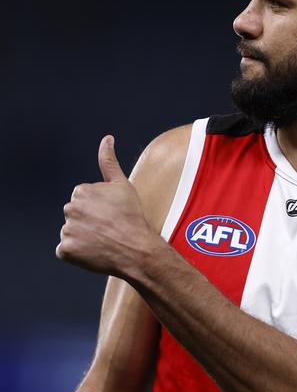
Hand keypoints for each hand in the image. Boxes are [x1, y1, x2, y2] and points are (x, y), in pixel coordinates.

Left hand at [56, 135, 157, 277]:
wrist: (136, 247)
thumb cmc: (132, 216)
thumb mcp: (123, 185)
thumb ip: (109, 161)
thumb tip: (107, 138)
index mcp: (81, 191)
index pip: (84, 199)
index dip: (99, 207)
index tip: (112, 213)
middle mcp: (70, 208)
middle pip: (76, 215)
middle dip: (89, 221)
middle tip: (109, 227)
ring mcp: (67, 230)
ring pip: (72, 232)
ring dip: (84, 237)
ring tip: (104, 240)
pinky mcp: (65, 250)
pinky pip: (67, 250)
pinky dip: (78, 253)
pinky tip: (95, 251)